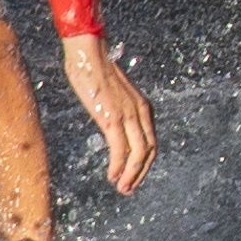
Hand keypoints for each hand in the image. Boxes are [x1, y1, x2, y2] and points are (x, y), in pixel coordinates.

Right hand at [55, 32, 154, 191]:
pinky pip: (120, 149)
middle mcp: (140, 112)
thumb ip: (117, 110)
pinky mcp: (112, 117)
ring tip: (121, 188)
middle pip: (149, 152)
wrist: (89, 51)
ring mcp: (128, 115)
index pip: (151, 142)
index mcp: (143, 107)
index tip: (133, 177)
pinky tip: (112, 176)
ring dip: (131, 176)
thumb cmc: (96, 70)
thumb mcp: (113, 94)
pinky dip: (118, 166)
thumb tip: (112, 125)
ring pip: (139, 154)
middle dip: (140, 174)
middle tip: (128, 189)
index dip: (144, 164)